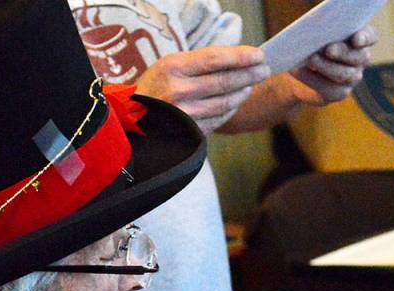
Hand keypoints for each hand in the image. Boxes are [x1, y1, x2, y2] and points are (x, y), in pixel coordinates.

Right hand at [134, 46, 270, 135]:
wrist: (129, 121)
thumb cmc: (153, 89)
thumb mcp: (168, 67)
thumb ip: (198, 64)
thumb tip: (235, 60)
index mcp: (172, 68)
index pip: (215, 60)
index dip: (240, 57)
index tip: (259, 55)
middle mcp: (178, 91)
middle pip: (224, 82)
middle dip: (249, 75)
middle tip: (263, 70)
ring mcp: (184, 115)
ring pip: (225, 102)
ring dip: (243, 92)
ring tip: (251, 85)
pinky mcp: (189, 133)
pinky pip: (219, 119)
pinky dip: (231, 109)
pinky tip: (236, 102)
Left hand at [288, 26, 376, 105]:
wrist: (300, 68)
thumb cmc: (310, 43)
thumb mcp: (315, 34)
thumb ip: (321, 32)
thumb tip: (315, 33)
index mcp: (359, 38)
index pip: (370, 37)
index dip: (365, 38)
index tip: (356, 39)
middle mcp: (360, 58)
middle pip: (359, 56)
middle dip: (343, 52)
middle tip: (328, 49)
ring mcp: (353, 77)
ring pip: (345, 74)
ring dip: (326, 66)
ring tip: (310, 59)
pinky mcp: (340, 93)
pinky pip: (331, 90)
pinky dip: (313, 79)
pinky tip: (299, 71)